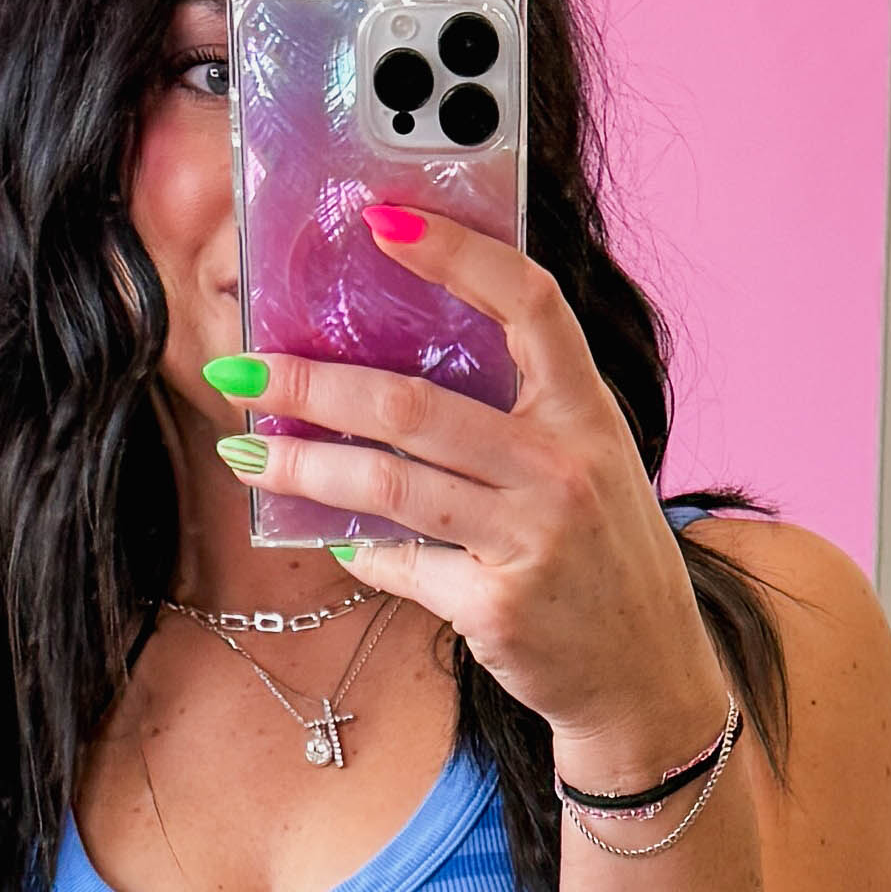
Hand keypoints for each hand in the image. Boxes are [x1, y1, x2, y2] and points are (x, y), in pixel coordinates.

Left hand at [217, 215, 729, 782]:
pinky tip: (330, 538)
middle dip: (311, 383)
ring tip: (248, 451)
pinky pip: (402, 565)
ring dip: (303, 465)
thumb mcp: (588, 466)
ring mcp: (533, 539)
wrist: (647, 671)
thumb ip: (517, 417)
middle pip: (413, 406)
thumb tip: (390, 380)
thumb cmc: (602, 555)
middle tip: (242, 368)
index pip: (528, 304)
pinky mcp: (498, 605)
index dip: (456, 253)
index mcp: (587, 413)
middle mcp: (563, 468)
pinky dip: (359, 551)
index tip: (381, 220)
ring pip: (388, 485)